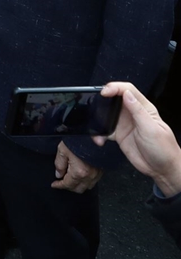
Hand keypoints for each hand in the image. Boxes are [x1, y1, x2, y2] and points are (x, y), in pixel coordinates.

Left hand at [52, 141, 102, 192]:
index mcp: (78, 172)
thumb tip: (58, 174)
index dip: (59, 185)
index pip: (67, 184)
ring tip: (71, 180)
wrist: (93, 134)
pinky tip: (81, 175)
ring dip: (78, 186)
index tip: (54, 185)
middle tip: (62, 182)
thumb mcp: (63, 149)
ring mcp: (96, 174)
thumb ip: (59, 164)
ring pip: (87, 187)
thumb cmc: (78, 140)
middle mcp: (89, 176)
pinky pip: (93, 181)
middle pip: (77, 189)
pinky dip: (86, 181)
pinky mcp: (101, 170)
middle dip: (68, 187)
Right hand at [93, 82, 180, 196]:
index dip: (115, 88)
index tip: (105, 92)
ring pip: (107, 114)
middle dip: (103, 100)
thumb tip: (126, 94)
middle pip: (115, 99)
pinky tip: (100, 139)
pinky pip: (105, 130)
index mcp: (143, 108)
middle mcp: (133, 113)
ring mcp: (125, 124)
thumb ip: (138, 111)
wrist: (163, 170)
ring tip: (95, 125)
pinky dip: (99, 134)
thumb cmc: (164, 149)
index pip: (128, 90)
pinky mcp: (120, 135)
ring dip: (99, 118)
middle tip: (94, 104)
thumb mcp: (151, 129)